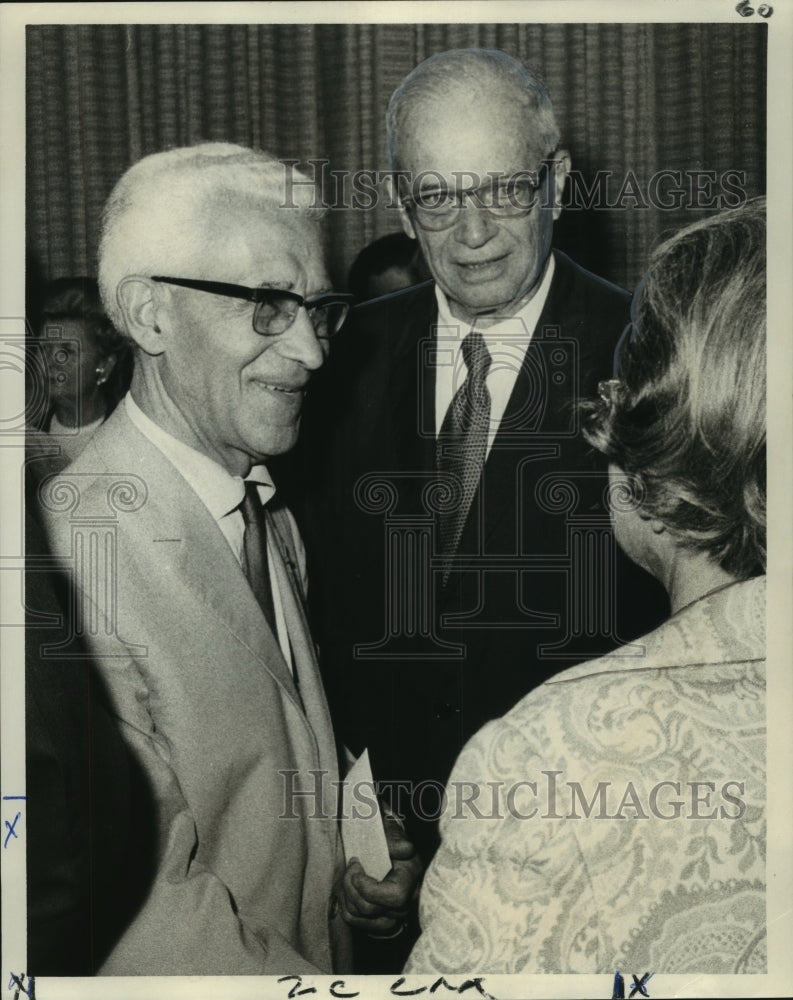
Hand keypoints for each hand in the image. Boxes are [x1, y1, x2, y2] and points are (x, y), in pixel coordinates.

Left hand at [339, 816, 422, 935]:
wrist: (382, 841)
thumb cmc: (386, 834)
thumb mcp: (390, 829)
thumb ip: (395, 839)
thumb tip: (404, 849)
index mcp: (411, 875)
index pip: (394, 896)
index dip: (369, 888)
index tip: (356, 865)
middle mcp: (406, 899)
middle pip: (371, 909)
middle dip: (351, 888)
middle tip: (350, 866)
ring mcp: (394, 912)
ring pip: (361, 918)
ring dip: (347, 897)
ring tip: (347, 877)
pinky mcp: (381, 919)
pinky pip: (357, 923)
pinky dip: (346, 907)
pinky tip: (347, 890)